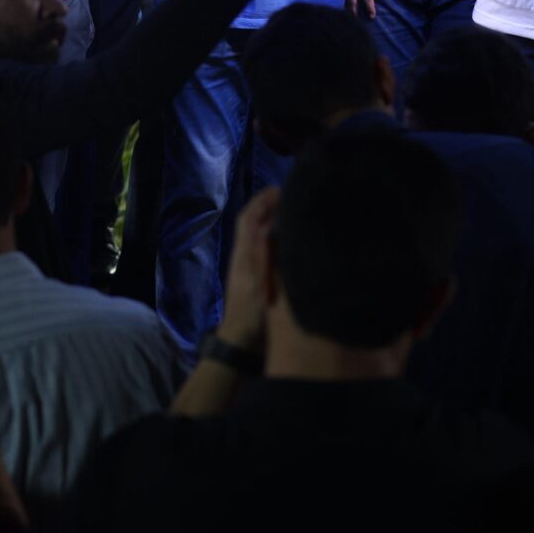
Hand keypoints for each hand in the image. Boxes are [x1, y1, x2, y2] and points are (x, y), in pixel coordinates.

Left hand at [217, 187, 276, 350]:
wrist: (240, 343)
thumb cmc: (252, 315)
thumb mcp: (263, 284)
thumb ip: (268, 256)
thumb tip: (274, 227)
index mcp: (245, 255)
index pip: (249, 219)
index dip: (262, 201)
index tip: (279, 189)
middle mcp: (245, 257)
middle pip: (253, 224)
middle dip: (268, 207)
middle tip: (291, 196)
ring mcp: (249, 268)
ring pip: (258, 236)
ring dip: (272, 221)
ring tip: (293, 212)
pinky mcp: (255, 280)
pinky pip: (263, 250)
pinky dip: (275, 239)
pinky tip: (289, 242)